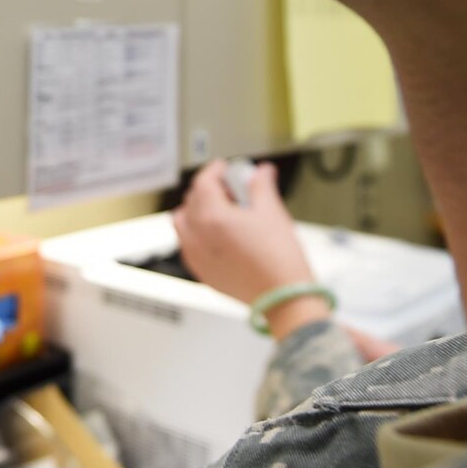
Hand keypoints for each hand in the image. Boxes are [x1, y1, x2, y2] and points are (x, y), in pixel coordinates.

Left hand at [174, 161, 325, 338]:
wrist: (283, 299)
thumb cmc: (279, 259)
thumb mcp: (272, 212)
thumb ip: (261, 186)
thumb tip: (262, 171)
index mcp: (211, 217)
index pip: (203, 182)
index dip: (215, 171)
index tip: (225, 168)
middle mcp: (196, 235)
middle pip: (191, 200)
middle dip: (209, 189)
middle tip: (232, 190)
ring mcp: (195, 255)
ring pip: (183, 222)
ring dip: (197, 211)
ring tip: (223, 212)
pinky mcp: (200, 272)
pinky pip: (187, 244)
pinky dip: (196, 233)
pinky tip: (219, 235)